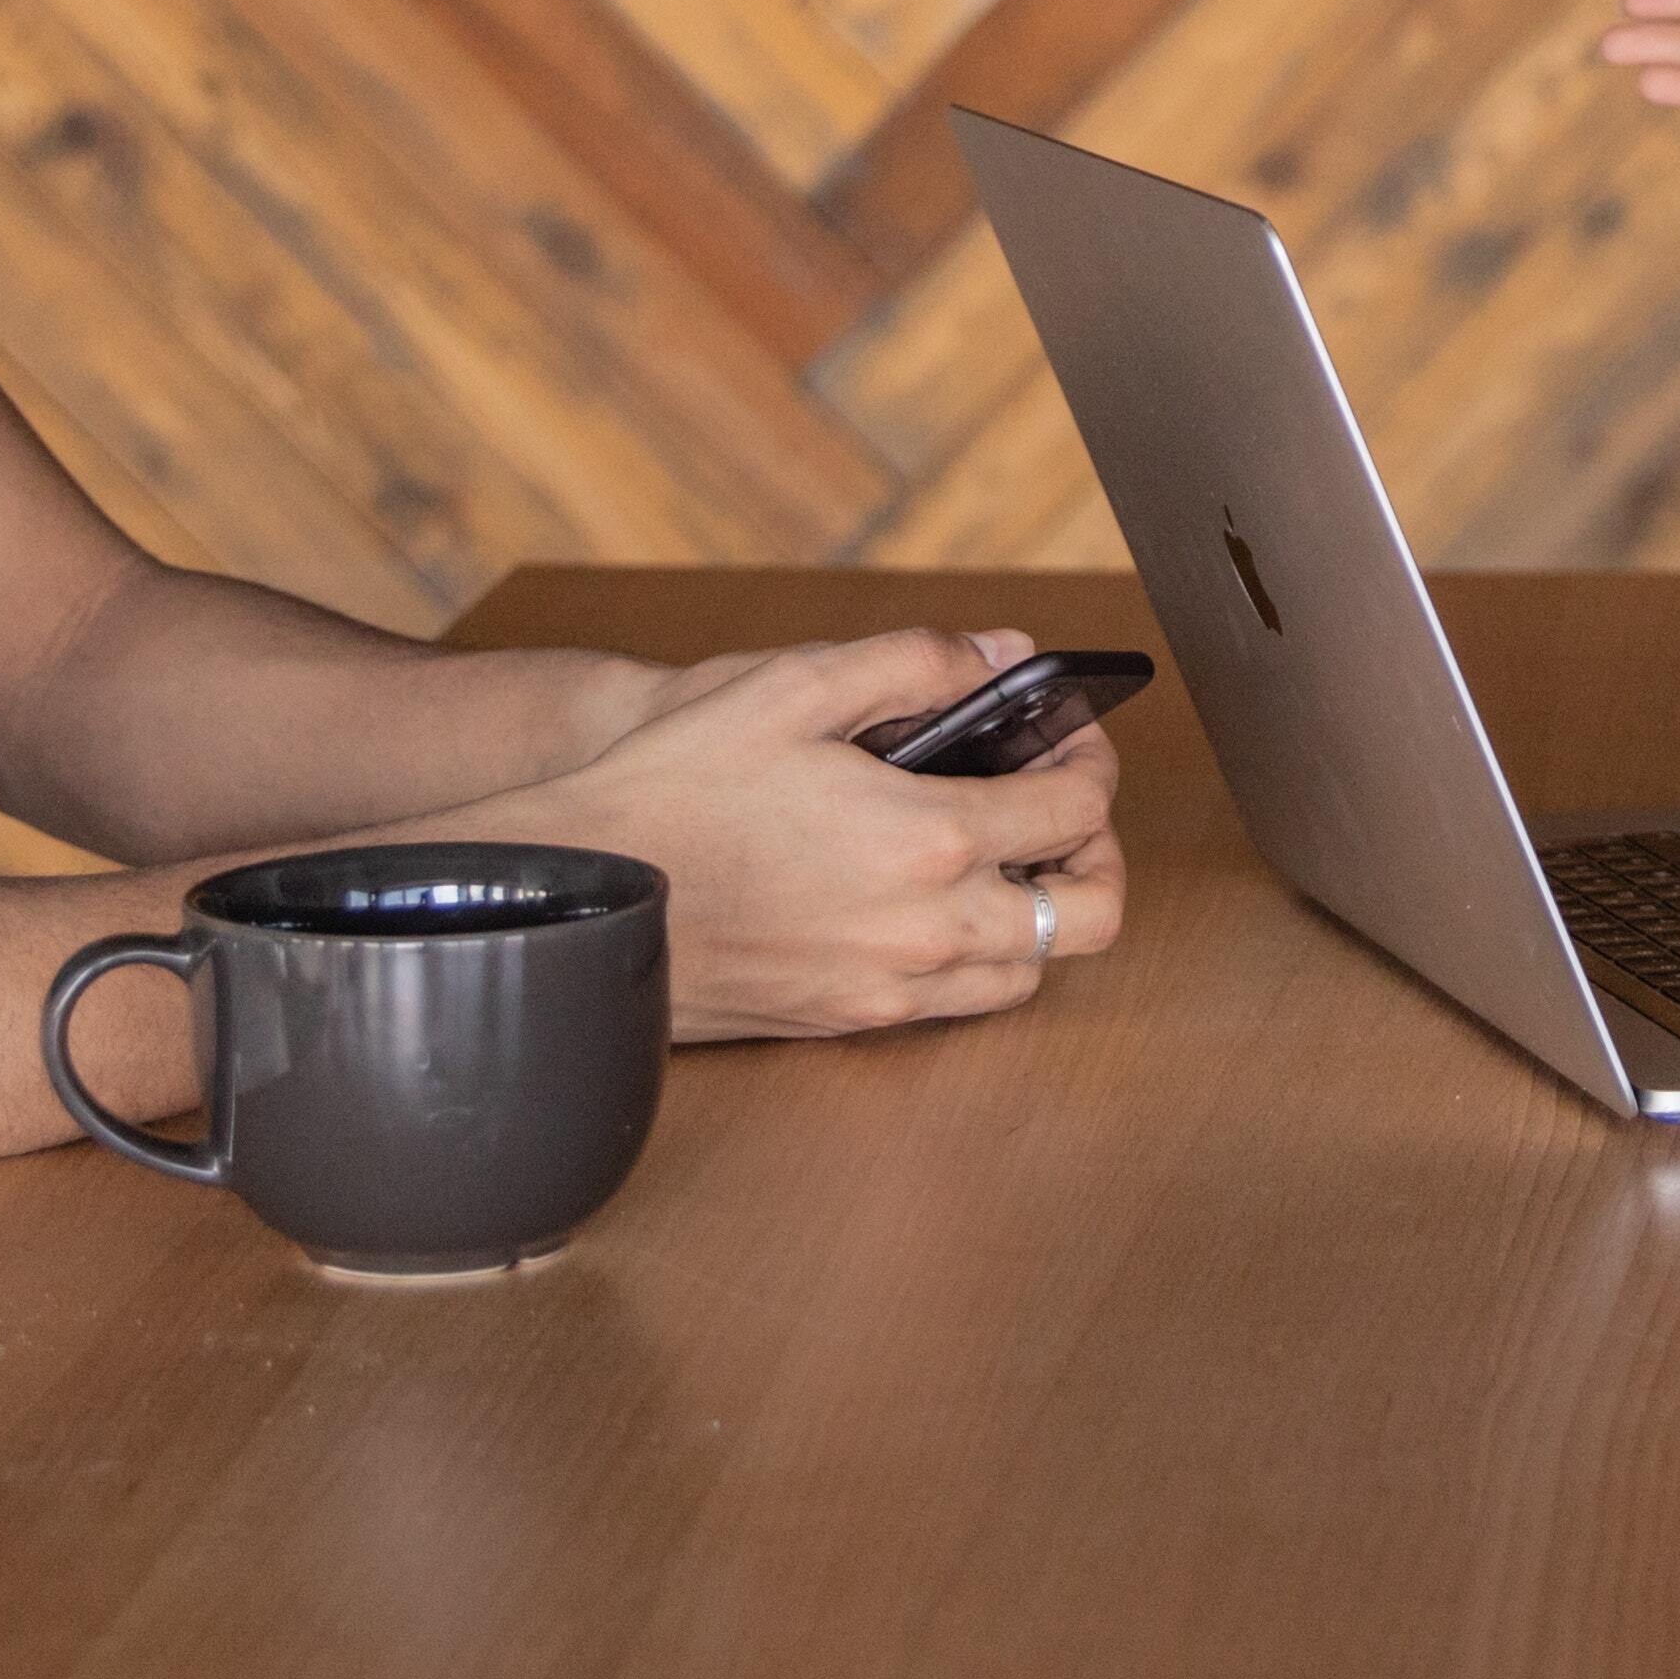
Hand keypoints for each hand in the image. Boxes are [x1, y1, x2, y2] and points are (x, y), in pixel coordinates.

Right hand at [456, 627, 1126, 1039]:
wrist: (579, 891)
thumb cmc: (674, 785)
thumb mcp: (795, 685)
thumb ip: (915, 662)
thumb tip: (1000, 656)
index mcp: (929, 839)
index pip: (1077, 812)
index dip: (1093, 763)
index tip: (1072, 739)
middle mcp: (926, 930)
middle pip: (1090, 917)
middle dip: (1100, 857)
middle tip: (1064, 813)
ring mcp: (888, 989)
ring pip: (1029, 975)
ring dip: (1040, 915)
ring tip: (1004, 858)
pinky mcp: (845, 1022)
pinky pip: (955, 1006)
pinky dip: (975, 958)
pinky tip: (932, 904)